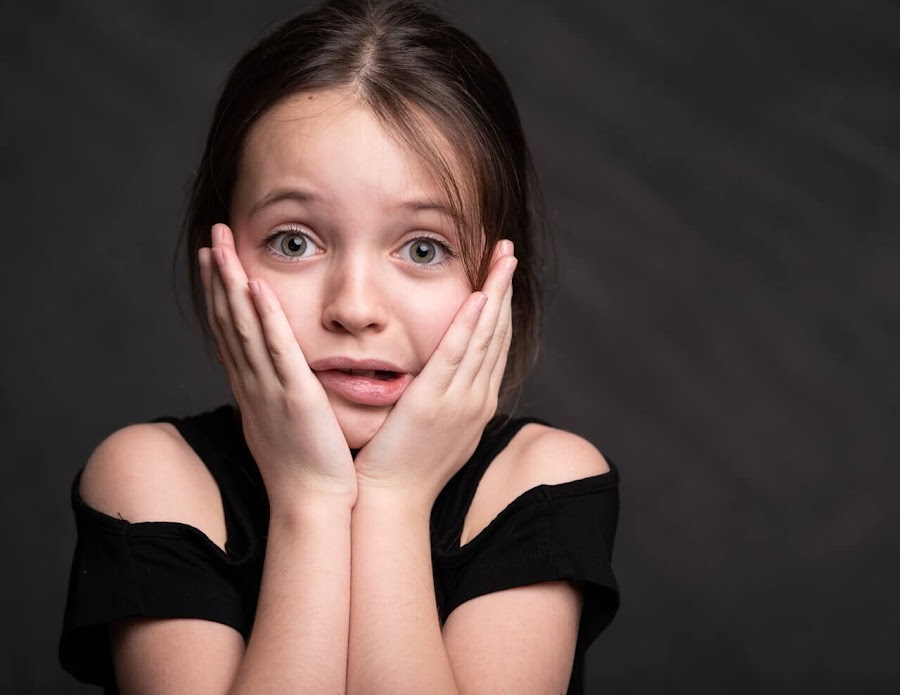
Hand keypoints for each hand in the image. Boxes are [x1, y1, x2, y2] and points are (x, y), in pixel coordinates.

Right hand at [199, 224, 356, 507]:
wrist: (310, 504)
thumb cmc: (303, 467)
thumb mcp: (282, 422)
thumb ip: (278, 394)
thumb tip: (279, 379)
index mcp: (251, 388)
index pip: (229, 330)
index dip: (218, 292)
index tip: (213, 258)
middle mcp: (252, 383)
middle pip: (228, 319)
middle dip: (218, 275)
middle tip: (213, 234)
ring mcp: (269, 388)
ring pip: (244, 326)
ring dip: (231, 283)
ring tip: (222, 244)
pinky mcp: (294, 396)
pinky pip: (277, 349)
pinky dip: (264, 316)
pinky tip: (256, 285)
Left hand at [353, 240, 516, 505]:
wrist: (390, 500)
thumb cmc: (401, 465)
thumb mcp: (431, 427)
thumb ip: (440, 397)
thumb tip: (438, 376)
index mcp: (476, 403)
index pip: (494, 344)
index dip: (500, 305)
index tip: (500, 274)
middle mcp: (477, 398)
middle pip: (498, 332)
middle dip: (505, 288)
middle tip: (509, 251)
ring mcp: (461, 400)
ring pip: (485, 336)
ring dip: (495, 293)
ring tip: (503, 256)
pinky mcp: (435, 401)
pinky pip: (458, 354)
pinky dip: (471, 323)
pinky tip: (479, 295)